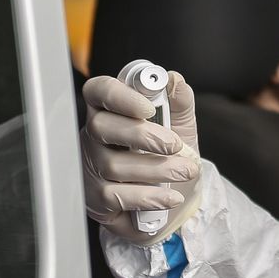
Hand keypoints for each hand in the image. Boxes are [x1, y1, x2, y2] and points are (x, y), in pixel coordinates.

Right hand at [81, 70, 201, 244]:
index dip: (120, 96)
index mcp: (111, 110)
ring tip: (185, 171)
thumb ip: (179, 102)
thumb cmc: (170, 155)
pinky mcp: (97, 197)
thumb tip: (175, 80)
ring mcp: (92, 166)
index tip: (148, 107)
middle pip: (102, 127)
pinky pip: (118, 196)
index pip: (99, 91)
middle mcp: (94, 135)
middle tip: (175, 145)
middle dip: (142, 135)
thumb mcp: (181, 126)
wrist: (178, 196)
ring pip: (113, 165)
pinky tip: (171, 196)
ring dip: (157, 169)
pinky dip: (150, 196)